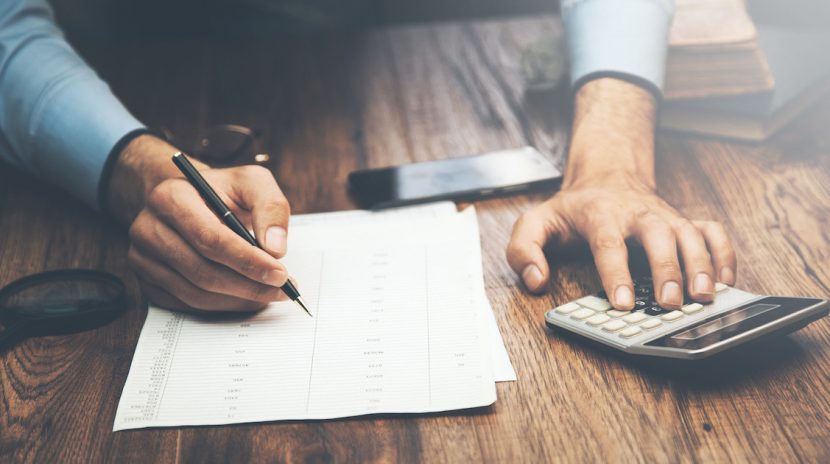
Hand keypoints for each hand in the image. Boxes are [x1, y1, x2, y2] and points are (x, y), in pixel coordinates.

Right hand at [108, 135, 290, 311]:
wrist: (190, 198)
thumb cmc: (223, 191)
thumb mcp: (252, 183)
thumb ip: (270, 208)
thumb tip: (276, 249)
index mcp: (171, 197)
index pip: (210, 238)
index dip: (247, 261)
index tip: (280, 275)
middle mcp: (148, 227)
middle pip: (202, 271)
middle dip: (248, 285)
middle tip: (282, 289)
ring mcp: (142, 257)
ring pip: (195, 293)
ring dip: (237, 300)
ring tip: (269, 294)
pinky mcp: (146, 279)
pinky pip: (186, 303)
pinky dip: (221, 306)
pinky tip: (245, 298)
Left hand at [505, 78, 736, 309]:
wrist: (605, 174)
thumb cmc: (571, 208)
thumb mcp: (535, 223)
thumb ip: (523, 251)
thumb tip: (535, 281)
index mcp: (600, 214)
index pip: (609, 244)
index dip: (617, 274)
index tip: (623, 303)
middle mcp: (637, 213)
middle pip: (658, 236)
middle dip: (667, 269)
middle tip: (671, 303)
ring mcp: (665, 216)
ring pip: (691, 234)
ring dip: (702, 265)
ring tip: (706, 297)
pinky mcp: (684, 220)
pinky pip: (713, 232)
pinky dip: (724, 254)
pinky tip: (726, 282)